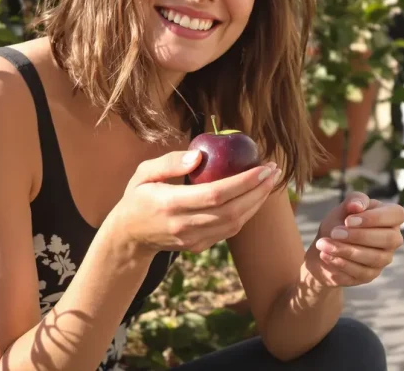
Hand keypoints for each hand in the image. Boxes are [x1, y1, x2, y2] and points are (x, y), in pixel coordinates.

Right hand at [108, 149, 280, 255]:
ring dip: (257, 203)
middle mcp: (184, 225)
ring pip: (235, 223)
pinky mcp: (199, 246)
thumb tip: (199, 155)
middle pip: (232, 210)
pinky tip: (254, 197)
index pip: (216, 194)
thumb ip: (169, 163)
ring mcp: (193, 239)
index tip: (263, 167)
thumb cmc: (137, 197)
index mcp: (170, 204)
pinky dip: (246, 214)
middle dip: (258, 191)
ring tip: (270, 182)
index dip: (244, 182)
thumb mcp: (143, 173)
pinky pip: (229, 231)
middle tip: (274, 171)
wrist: (129, 236)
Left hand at [304, 191, 403, 286]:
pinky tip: (326, 255)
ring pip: (374, 258)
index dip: (375, 218)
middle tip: (334, 232)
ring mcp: (384, 259)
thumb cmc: (340, 222)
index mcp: (390, 218)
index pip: (397, 215)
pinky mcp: (371, 275)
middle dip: (359, 236)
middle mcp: (393, 240)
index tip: (348, 220)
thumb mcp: (344, 207)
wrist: (325, 245)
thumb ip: (353, 201)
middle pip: (388, 239)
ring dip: (346, 250)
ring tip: (323, 244)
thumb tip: (357, 205)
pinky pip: (361, 272)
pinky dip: (341, 263)